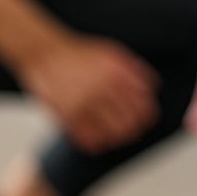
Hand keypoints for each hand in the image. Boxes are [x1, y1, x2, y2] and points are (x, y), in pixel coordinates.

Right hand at [18, 34, 159, 154]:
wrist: (44, 52)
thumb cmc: (77, 53)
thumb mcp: (110, 53)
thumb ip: (132, 69)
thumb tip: (152, 87)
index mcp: (117, 75)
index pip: (143, 106)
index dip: (146, 117)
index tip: (143, 120)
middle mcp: (102, 89)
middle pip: (129, 123)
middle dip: (132, 130)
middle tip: (130, 132)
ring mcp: (84, 103)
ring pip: (111, 134)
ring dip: (115, 139)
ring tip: (113, 138)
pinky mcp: (67, 115)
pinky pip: (89, 139)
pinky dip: (96, 143)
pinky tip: (97, 141)